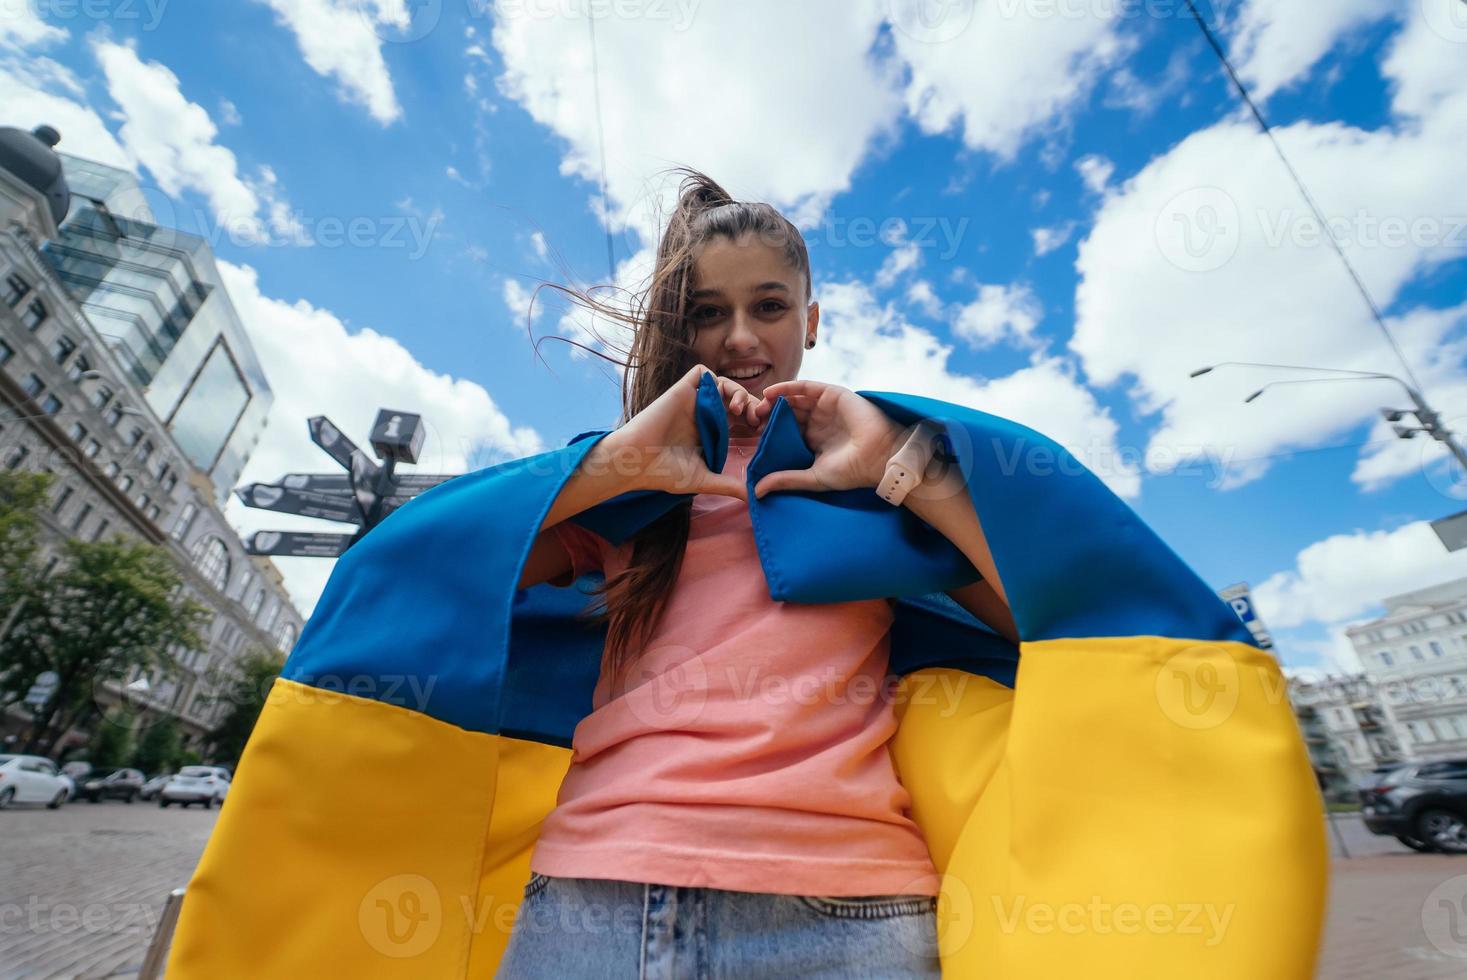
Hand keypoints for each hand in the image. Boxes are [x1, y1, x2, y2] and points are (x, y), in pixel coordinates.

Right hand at [599, 364, 765, 499]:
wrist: (637, 461)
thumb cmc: (664, 473)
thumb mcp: (704, 479)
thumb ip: (729, 485)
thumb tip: (754, 498)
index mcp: (709, 431)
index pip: (738, 418)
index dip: (753, 419)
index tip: (762, 431)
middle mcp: (702, 413)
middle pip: (735, 399)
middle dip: (752, 405)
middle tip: (758, 419)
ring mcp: (692, 400)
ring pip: (724, 384)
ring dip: (739, 392)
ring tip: (741, 410)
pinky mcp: (682, 389)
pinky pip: (703, 372)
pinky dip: (717, 379)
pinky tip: (725, 399)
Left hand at [750, 380, 906, 499]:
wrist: (880, 457)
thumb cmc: (851, 471)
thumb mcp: (812, 477)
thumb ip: (786, 480)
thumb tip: (757, 491)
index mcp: (814, 441)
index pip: (786, 432)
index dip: (769, 432)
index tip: (751, 436)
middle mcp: (819, 422)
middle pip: (787, 413)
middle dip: (768, 415)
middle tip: (751, 419)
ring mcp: (826, 407)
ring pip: (794, 399)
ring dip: (774, 401)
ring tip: (758, 406)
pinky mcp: (833, 394)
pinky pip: (806, 387)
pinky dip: (787, 387)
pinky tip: (770, 393)